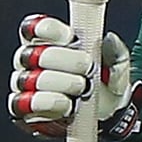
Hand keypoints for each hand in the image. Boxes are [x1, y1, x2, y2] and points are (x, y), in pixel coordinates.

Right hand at [8, 14, 141, 140]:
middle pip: (34, 53)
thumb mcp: (117, 64)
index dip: (49, 29)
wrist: (108, 114)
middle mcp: (31, 60)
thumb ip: (115, 51)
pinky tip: (68, 105)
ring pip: (30, 78)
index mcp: (51, 41)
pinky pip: (25, 104)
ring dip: (60, 83)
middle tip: (87, 67)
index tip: (69, 37)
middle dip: (64, 60)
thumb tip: (108, 39)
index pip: (36, 27)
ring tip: (82, 88)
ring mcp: (25, 84)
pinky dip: (49, 103)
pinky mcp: (24, 109)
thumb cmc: (106, 81)